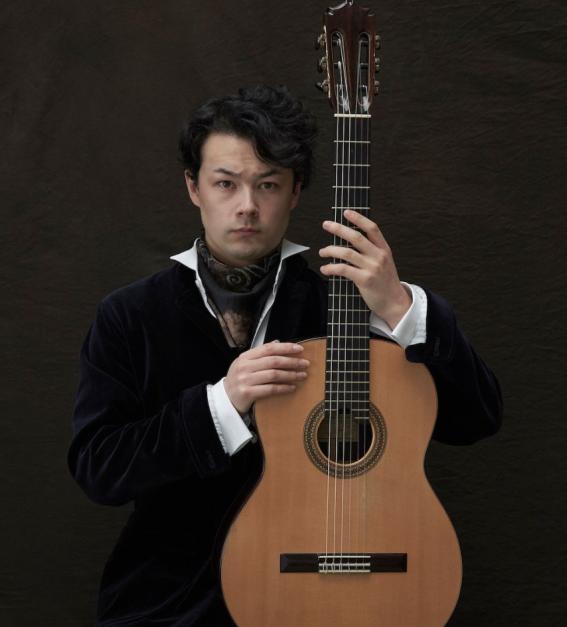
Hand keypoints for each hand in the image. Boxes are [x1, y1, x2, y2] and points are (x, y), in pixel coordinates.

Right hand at [224, 341, 309, 413]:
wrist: (226, 400)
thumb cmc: (239, 380)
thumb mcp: (246, 364)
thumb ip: (260, 353)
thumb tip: (278, 342)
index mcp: (245, 356)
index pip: (268, 348)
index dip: (285, 347)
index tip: (299, 349)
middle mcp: (245, 366)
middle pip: (273, 361)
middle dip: (292, 361)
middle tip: (305, 364)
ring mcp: (245, 379)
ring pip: (274, 374)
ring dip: (291, 374)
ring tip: (302, 375)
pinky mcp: (247, 393)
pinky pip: (270, 389)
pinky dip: (283, 387)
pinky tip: (292, 387)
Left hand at [319, 209, 411, 328]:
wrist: (394, 302)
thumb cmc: (385, 282)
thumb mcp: (383, 262)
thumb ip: (371, 251)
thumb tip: (350, 242)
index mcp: (384, 249)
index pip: (372, 228)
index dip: (358, 218)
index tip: (346, 212)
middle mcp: (379, 256)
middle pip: (356, 237)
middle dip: (338, 229)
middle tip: (326, 224)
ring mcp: (372, 268)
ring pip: (346, 253)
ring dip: (330, 250)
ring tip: (322, 251)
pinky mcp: (364, 280)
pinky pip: (343, 269)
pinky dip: (331, 268)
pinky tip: (325, 269)